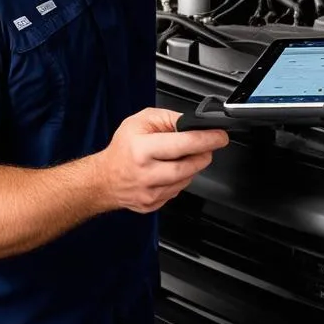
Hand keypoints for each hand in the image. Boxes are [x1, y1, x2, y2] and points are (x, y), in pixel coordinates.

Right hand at [94, 108, 229, 214]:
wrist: (103, 179)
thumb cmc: (122, 148)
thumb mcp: (140, 121)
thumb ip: (168, 119)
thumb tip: (192, 124)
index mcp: (142, 149)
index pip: (182, 144)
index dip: (206, 139)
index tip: (220, 136)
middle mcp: (146, 173)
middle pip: (188, 166)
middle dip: (204, 154)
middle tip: (208, 146)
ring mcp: (150, 193)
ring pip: (186, 180)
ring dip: (192, 167)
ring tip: (183, 156)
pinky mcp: (153, 204)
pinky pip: (177, 191)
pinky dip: (180, 179)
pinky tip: (171, 170)